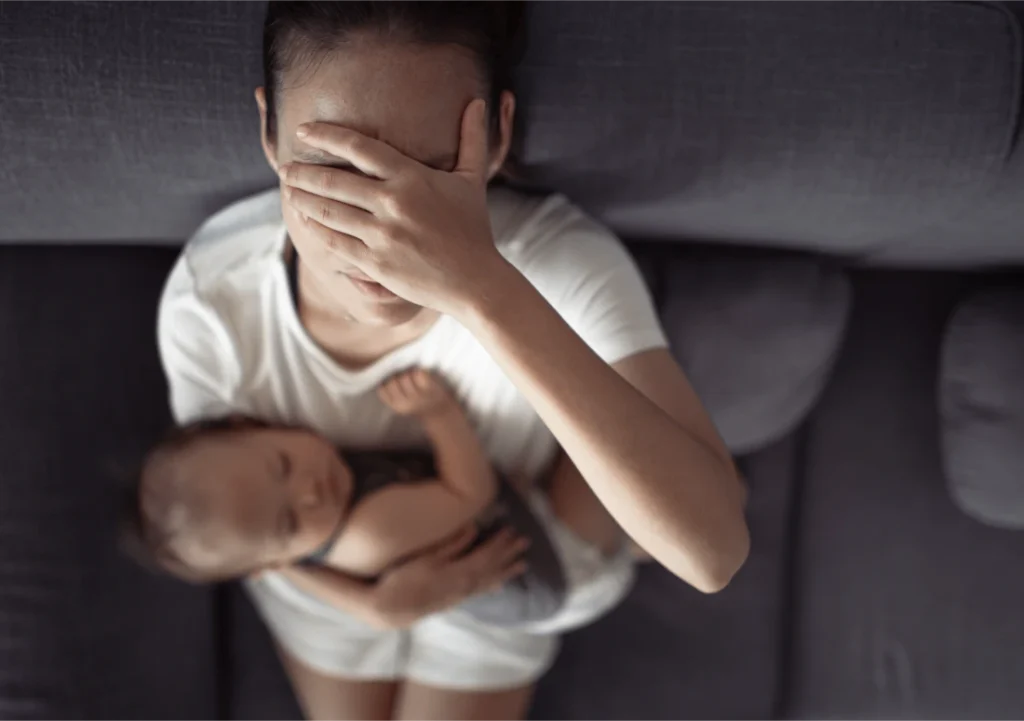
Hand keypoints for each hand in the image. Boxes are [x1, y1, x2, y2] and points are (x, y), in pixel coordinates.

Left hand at [279, 98, 513, 316]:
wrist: (474, 280)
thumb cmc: (473, 228)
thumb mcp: (473, 180)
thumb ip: (471, 138)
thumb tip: (478, 101)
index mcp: (412, 177)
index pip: (360, 147)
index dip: (326, 135)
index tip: (303, 131)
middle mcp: (393, 202)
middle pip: (334, 180)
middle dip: (302, 172)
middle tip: (284, 167)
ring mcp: (382, 234)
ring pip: (329, 211)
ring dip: (302, 199)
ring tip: (288, 191)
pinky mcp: (376, 262)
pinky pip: (335, 242)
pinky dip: (316, 229)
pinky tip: (305, 220)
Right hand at [372, 525, 528, 627]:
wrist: (390, 609)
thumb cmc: (404, 579)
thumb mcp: (427, 557)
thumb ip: (453, 544)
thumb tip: (474, 527)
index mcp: (460, 573)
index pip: (487, 555)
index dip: (500, 542)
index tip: (511, 530)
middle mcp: (465, 586)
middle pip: (493, 568)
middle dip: (509, 554)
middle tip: (526, 542)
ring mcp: (460, 595)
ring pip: (489, 581)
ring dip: (506, 571)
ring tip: (522, 565)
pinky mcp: (454, 601)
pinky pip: (480, 592)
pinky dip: (492, 586)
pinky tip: (498, 586)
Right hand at [378, 368, 456, 417]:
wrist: (441, 411)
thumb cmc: (418, 402)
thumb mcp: (401, 402)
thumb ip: (391, 391)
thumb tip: (383, 372)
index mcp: (396, 406)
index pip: (382, 388)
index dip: (387, 381)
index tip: (394, 380)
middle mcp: (406, 403)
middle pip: (393, 380)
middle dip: (398, 376)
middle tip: (406, 378)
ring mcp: (418, 397)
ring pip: (405, 376)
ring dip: (409, 373)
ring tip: (415, 378)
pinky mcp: (429, 389)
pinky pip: (418, 373)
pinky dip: (421, 372)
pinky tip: (424, 377)